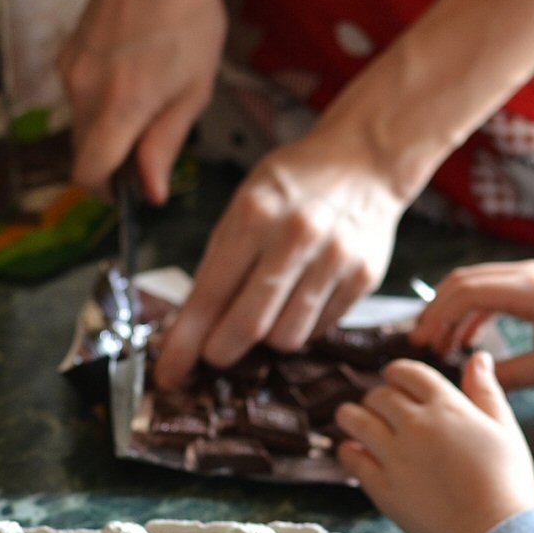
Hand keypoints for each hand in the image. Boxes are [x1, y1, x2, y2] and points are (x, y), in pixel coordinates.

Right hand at [58, 0, 225, 204]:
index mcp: (120, 107)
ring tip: (142, 98)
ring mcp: (71, 71)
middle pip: (83, 152)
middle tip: (145, 145)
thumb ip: (166, 144)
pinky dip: (98, 100)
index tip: (123, 191)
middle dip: (110, 160)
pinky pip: (78, 94)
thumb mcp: (193, 89)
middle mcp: (86, 92)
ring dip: (105, 128)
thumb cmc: (187, 16)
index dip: (104, 191)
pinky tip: (127, 74)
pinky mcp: (68, 52)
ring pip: (80, 124)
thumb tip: (151, 191)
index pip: (88, 173)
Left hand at [153, 132, 405, 389]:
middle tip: (215, 352)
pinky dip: (301, 325)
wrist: (365, 158)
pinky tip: (301, 298)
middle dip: (221, 352)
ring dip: (267, 339)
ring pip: (286, 338)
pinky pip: (318, 330)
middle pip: (248, 327)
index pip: (210, 296)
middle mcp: (297, 236)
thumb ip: (216, 265)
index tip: (168, 374)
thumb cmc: (291, 186)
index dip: (185, 344)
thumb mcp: (242, 206)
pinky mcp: (364, 277)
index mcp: (255, 215)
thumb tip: (188, 331)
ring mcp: (335, 258)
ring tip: (267, 310)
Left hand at [335, 352, 533, 532]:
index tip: (394, 380)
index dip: (397, 373)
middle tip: (378, 408)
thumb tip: (478, 358)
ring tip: (351, 420)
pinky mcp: (380, 485)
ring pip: (354, 420)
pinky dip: (348, 450)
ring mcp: (394, 455)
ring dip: (350, 416)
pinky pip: (350, 457)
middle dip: (377, 398)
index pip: (408, 373)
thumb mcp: (504, 430)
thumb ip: (486, 392)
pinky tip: (354, 451)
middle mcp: (416, 425)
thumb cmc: (506, 483)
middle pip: (378, 396)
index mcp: (447, 407)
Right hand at [409, 260, 533, 389]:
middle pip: (463, 281)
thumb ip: (508, 375)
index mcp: (530, 290)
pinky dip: (471, 312)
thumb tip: (469, 380)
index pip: (466, 292)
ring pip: (474, 283)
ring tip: (439, 343)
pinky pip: (491, 291)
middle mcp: (527, 275)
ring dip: (451, 310)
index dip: (437, 316)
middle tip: (420, 343)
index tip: (419, 343)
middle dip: (435, 310)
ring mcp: (531, 277)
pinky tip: (465, 339)